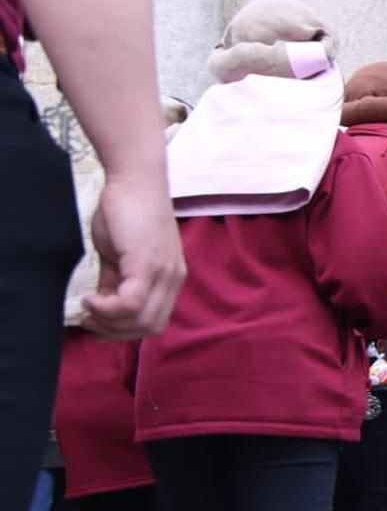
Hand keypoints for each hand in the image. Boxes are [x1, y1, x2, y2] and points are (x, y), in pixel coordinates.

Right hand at [81, 173, 186, 339]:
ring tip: (89, 307)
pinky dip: (107, 309)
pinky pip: (131, 303)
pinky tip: (91, 298)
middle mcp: (173, 278)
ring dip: (109, 322)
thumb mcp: (120, 255)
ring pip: (142, 320)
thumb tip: (102, 304)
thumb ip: (117, 280)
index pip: (155, 322)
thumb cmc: (125, 211)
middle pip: (150, 327)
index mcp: (170, 278)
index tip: (98, 323)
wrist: (134, 178)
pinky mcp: (148, 263)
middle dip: (116, 332)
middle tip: (90, 320)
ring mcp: (164, 271)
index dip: (125, 331)